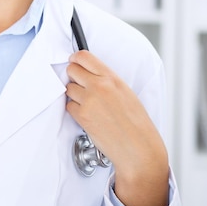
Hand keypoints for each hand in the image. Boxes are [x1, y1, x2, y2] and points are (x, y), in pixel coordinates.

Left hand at [65, 50, 168, 205]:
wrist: (138, 148)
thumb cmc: (136, 123)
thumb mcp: (126, 92)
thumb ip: (107, 80)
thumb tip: (89, 72)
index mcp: (112, 78)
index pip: (84, 57)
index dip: (76, 58)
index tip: (74, 61)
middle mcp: (99, 86)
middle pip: (71, 70)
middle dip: (73, 76)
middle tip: (79, 83)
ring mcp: (89, 100)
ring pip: (68, 88)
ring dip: (74, 94)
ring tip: (88, 103)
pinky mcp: (82, 116)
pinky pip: (69, 105)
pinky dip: (74, 109)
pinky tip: (87, 115)